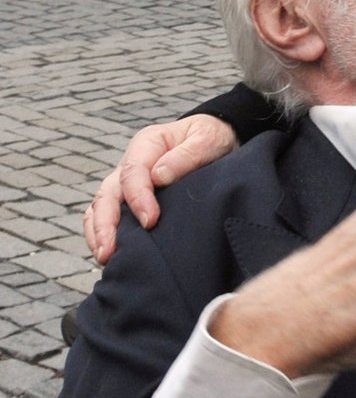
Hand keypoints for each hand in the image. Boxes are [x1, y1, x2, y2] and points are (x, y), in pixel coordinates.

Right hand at [84, 115, 237, 263]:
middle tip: (109, 251)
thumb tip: (159, 176)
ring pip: (101, 207)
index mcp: (147, 145)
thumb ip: (186, 155)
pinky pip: (108, 217)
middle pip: (107, 193)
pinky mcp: (130, 200)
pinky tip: (113, 257)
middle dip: (104, 224)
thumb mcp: (206, 139)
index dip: (138, 197)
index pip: (132, 172)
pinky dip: (104, 235)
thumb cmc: (210, 139)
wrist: (215, 140)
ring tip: (105, 258)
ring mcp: (126, 183)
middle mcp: (130, 164)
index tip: (150, 221)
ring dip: (98, 233)